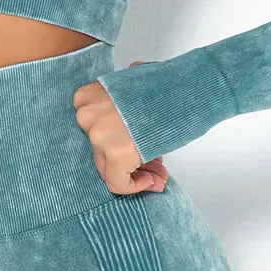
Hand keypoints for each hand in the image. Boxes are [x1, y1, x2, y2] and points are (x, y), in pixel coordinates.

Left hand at [73, 60, 168, 195]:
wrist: (184, 89)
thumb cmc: (163, 85)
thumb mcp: (133, 86)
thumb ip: (122, 104)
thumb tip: (130, 129)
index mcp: (87, 96)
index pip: (94, 131)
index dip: (118, 141)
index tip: (137, 147)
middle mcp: (87, 116)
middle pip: (101, 151)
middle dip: (128, 160)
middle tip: (153, 165)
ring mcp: (98, 135)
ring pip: (109, 168)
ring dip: (135, 174)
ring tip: (158, 176)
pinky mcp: (114, 154)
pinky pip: (117, 183)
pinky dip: (135, 186)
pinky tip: (153, 180)